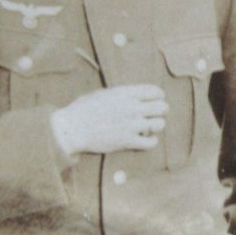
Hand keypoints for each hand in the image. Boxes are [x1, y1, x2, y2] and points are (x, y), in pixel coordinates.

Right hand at [50, 84, 167, 155]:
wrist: (72, 128)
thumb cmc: (84, 109)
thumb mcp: (103, 94)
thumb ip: (121, 94)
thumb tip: (134, 95)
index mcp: (126, 93)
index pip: (156, 91)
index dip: (159, 96)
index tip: (155, 100)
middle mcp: (132, 108)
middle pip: (162, 108)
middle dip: (160, 111)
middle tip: (154, 114)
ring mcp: (131, 125)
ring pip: (159, 125)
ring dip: (156, 126)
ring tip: (148, 127)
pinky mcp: (128, 141)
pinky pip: (151, 143)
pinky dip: (151, 141)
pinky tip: (145, 139)